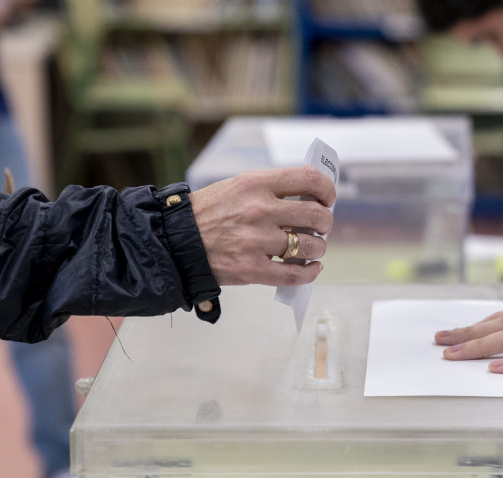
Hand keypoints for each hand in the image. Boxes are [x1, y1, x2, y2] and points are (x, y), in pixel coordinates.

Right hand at [189, 166, 335, 286]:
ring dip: (318, 248)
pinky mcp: (251, 269)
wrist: (175, 241)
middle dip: (325, 223)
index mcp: (255, 184)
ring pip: (309, 246)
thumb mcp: (237, 187)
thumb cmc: (208, 213)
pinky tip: (312, 268)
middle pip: (316, 215)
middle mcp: (258, 211)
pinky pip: (293, 274)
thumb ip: (271, 190)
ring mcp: (256, 241)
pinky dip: (309, 273)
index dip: (327, 189)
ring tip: (312, 248)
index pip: (308, 179)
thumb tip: (310, 199)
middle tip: (320, 227)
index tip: (327, 198)